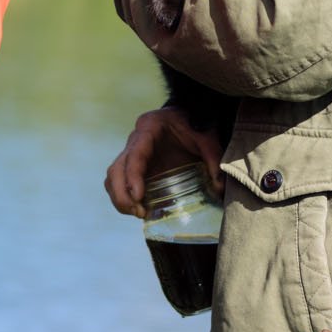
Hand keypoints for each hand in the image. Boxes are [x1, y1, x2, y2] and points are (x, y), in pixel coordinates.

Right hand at [104, 108, 224, 218]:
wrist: (187, 117)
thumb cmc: (194, 125)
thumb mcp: (207, 138)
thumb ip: (214, 159)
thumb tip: (219, 189)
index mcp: (149, 128)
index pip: (135, 154)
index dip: (132, 176)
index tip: (139, 196)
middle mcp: (135, 141)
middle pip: (116, 169)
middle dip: (122, 194)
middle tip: (139, 212)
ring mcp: (132, 155)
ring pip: (113, 177)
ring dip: (120, 198)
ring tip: (138, 214)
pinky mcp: (135, 167)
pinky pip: (119, 183)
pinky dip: (123, 197)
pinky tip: (138, 210)